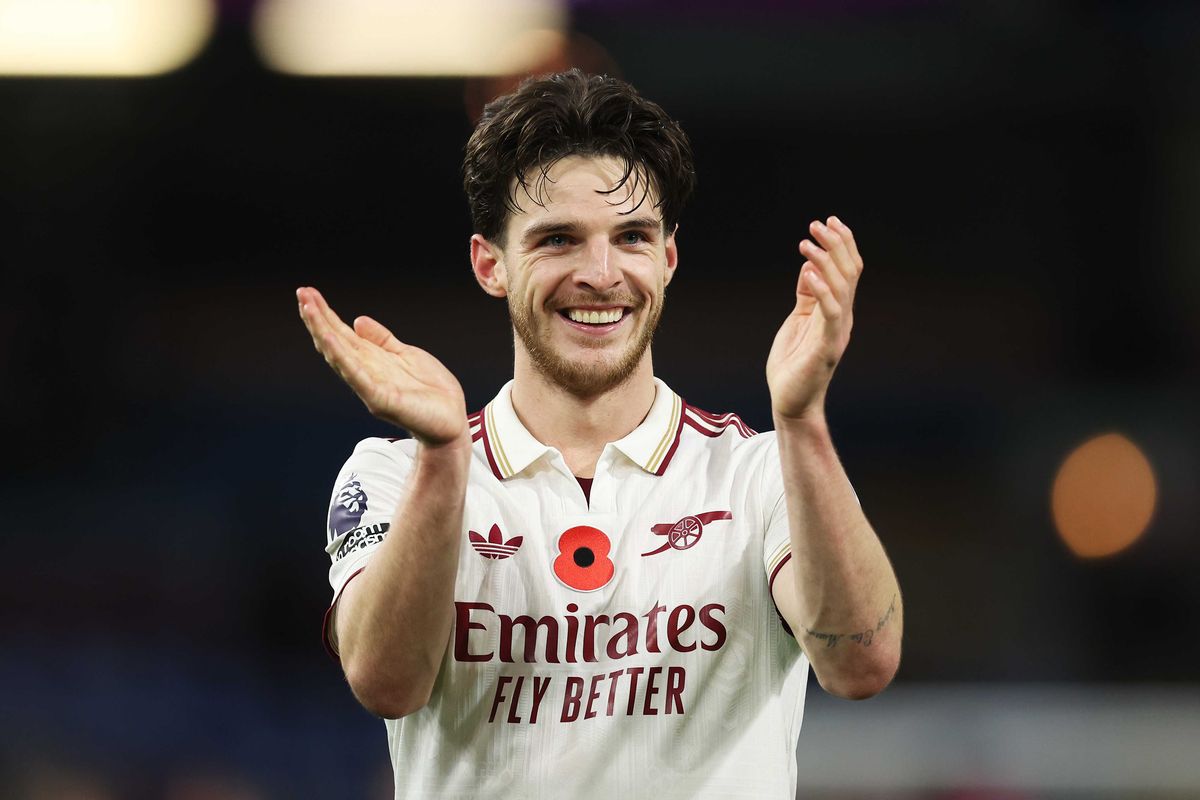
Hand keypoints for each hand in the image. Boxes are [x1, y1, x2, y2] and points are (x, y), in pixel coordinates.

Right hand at [297, 286, 468, 445]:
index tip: (308, 293)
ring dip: (322, 331)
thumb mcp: (406, 355)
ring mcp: (370, 386)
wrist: (451, 421)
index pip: (342, 334)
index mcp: (371, 360)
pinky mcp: (380, 399)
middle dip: (317, 319)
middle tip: (301, 293)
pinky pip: (357, 376)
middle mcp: (365, 372)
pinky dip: (342, 357)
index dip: (325, 314)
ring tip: (309, 308)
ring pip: (339, 355)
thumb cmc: (431, 392)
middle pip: (335, 342)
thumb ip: (382, 339)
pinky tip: (329, 339)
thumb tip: (357, 320)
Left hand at [766, 216, 863, 420]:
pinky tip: (808, 272)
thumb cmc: (793, 364)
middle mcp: (842, 317)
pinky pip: (830, 312)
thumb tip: (809, 265)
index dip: (842, 244)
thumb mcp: (798, 320)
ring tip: (806, 242)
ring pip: (841, 287)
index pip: (848, 270)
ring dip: (825, 261)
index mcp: (837, 310)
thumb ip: (806, 294)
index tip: (828, 221)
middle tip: (817, 223)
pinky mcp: (827, 346)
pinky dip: (821, 289)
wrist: (792, 402)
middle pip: (849, 272)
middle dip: (835, 244)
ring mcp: (837, 331)